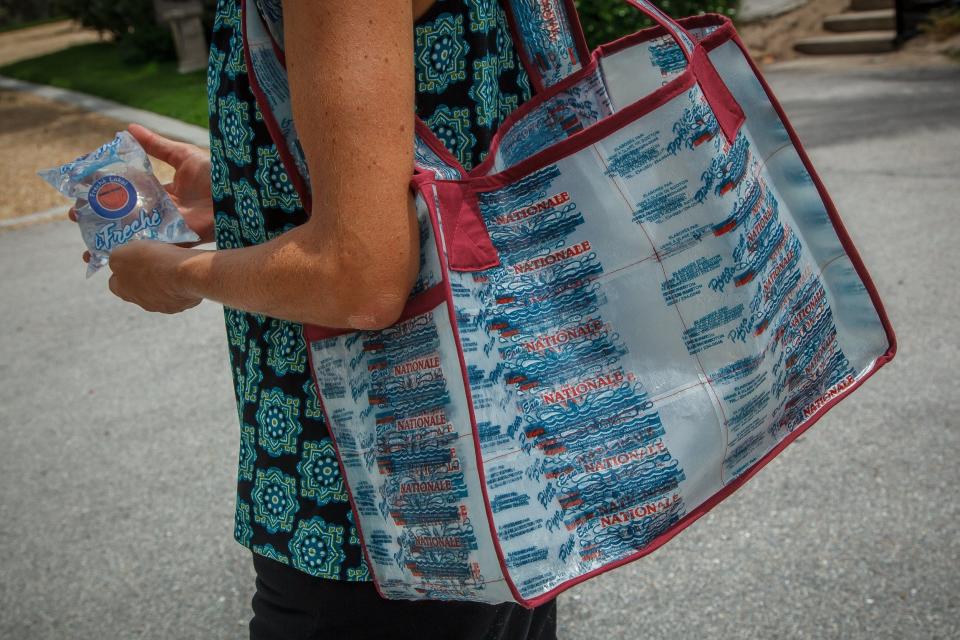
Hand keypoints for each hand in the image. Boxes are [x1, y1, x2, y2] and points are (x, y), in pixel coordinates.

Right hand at [69, 123, 214, 262]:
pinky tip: (112, 256)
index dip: (107, 193)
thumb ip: (156, 146)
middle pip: (126, 216)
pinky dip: (133, 252)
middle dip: (100, 218)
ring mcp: (168, 228)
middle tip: (76, 217)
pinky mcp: (175, 240)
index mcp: (164, 193)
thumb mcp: (182, 155)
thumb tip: (128, 128)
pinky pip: (151, 248)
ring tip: (88, 248)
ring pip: (134, 236)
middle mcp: (163, 212)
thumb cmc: (216, 173)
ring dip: (110, 241)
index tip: (83, 191)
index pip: (129, 193)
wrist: (237, 193)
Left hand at [107, 241, 201, 313]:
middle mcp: (141, 302)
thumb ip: (117, 258)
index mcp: (123, 290)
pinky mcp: (181, 304)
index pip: (115, 283)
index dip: (122, 270)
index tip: (130, 259)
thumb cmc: (153, 261)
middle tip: (153, 260)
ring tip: (171, 265)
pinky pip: (178, 292)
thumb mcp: (122, 251)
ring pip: (160, 291)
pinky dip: (179, 283)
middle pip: (139, 288)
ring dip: (163, 280)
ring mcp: (162, 305)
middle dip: (144, 275)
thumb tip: (120, 260)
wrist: (185, 274)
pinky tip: (184, 272)